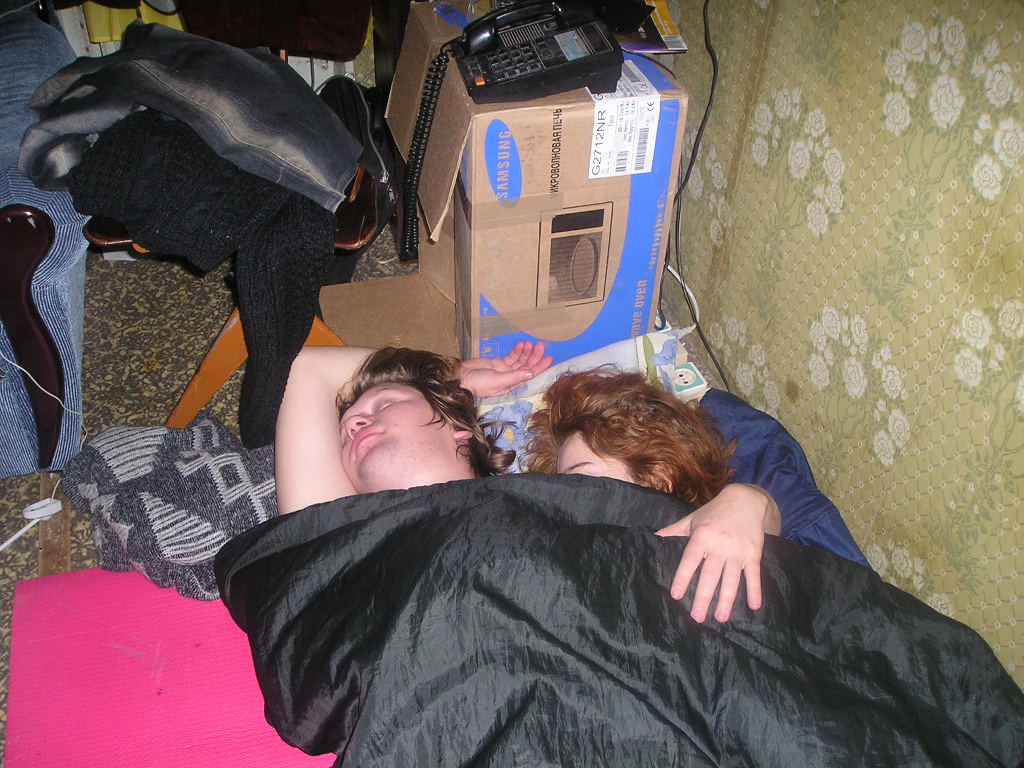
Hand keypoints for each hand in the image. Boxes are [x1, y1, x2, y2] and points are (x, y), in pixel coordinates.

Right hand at [460, 341, 552, 398]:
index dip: (540, 367)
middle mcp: (510, 378)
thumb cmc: (478, 384)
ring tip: (531, 343)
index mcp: (512, 385)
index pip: (530, 375)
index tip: (549, 358)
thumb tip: (530, 373)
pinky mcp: (497, 364)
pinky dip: (516, 351)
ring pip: (519, 361)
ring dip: (526, 352)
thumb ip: (514, 377)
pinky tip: (521, 344)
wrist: (460, 379)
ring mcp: (504, 370)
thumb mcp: (497, 381)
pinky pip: (510, 357)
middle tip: (541, 345)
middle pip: (526, 366)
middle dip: (534, 356)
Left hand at [655, 484, 778, 623]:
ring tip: (720, 618)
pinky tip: (754, 606)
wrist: (746, 500)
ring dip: (727, 599)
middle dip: (704, 597)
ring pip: (731, 578)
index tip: (676, 594)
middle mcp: (720, 544)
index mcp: (702, 535)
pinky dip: (755, 590)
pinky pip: (754, 574)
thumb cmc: (714, 511)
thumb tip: (653, 538)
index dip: (683, 576)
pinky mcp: (754, 553)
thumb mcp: (693, 519)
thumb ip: (674, 530)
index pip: (690, 558)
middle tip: (697, 617)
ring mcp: (738, 550)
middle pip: (711, 574)